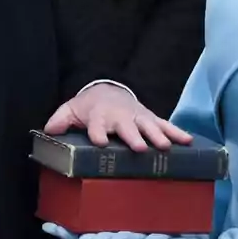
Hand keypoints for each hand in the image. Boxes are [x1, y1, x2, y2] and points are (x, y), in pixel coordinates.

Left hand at [44, 83, 192, 151]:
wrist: (108, 90)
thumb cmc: (88, 107)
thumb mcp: (70, 110)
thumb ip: (59, 120)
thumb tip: (49, 131)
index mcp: (99, 117)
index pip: (97, 126)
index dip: (98, 133)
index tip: (100, 141)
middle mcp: (119, 117)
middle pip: (126, 127)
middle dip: (133, 137)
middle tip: (139, 147)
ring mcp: (137, 117)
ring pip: (149, 126)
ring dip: (157, 136)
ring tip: (165, 147)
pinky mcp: (150, 118)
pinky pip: (165, 125)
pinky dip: (176, 132)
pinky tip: (188, 141)